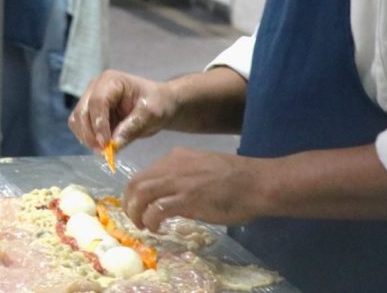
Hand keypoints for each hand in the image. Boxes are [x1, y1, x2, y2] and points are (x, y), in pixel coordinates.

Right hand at [68, 70, 177, 151]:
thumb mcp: (150, 115)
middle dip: (90, 134)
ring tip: (104, 150)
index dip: (99, 125)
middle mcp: (95, 87)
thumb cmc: (157, 104)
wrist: (157, 104)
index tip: (106, 144)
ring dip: (86, 137)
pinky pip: (79, 126)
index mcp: (111, 81)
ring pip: (77, 119)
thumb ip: (132, 128)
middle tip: (104, 152)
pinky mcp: (89, 111)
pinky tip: (101, 146)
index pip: (97, 102)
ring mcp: (90, 98)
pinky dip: (87, 138)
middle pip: (82, 111)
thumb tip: (114, 145)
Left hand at [123, 147, 266, 231]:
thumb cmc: (235, 180)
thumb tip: (168, 201)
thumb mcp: (201, 172)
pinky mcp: (187, 198)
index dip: (135, 193)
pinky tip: (158, 229)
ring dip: (136, 214)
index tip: (138, 208)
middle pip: (135, 184)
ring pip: (141, 194)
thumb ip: (182, 181)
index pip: (143, 174)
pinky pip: (157, 210)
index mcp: (175, 157)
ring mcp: (179, 180)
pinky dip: (152, 221)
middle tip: (135, 220)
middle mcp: (172, 165)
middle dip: (130, 204)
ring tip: (144, 226)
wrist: (257, 182)